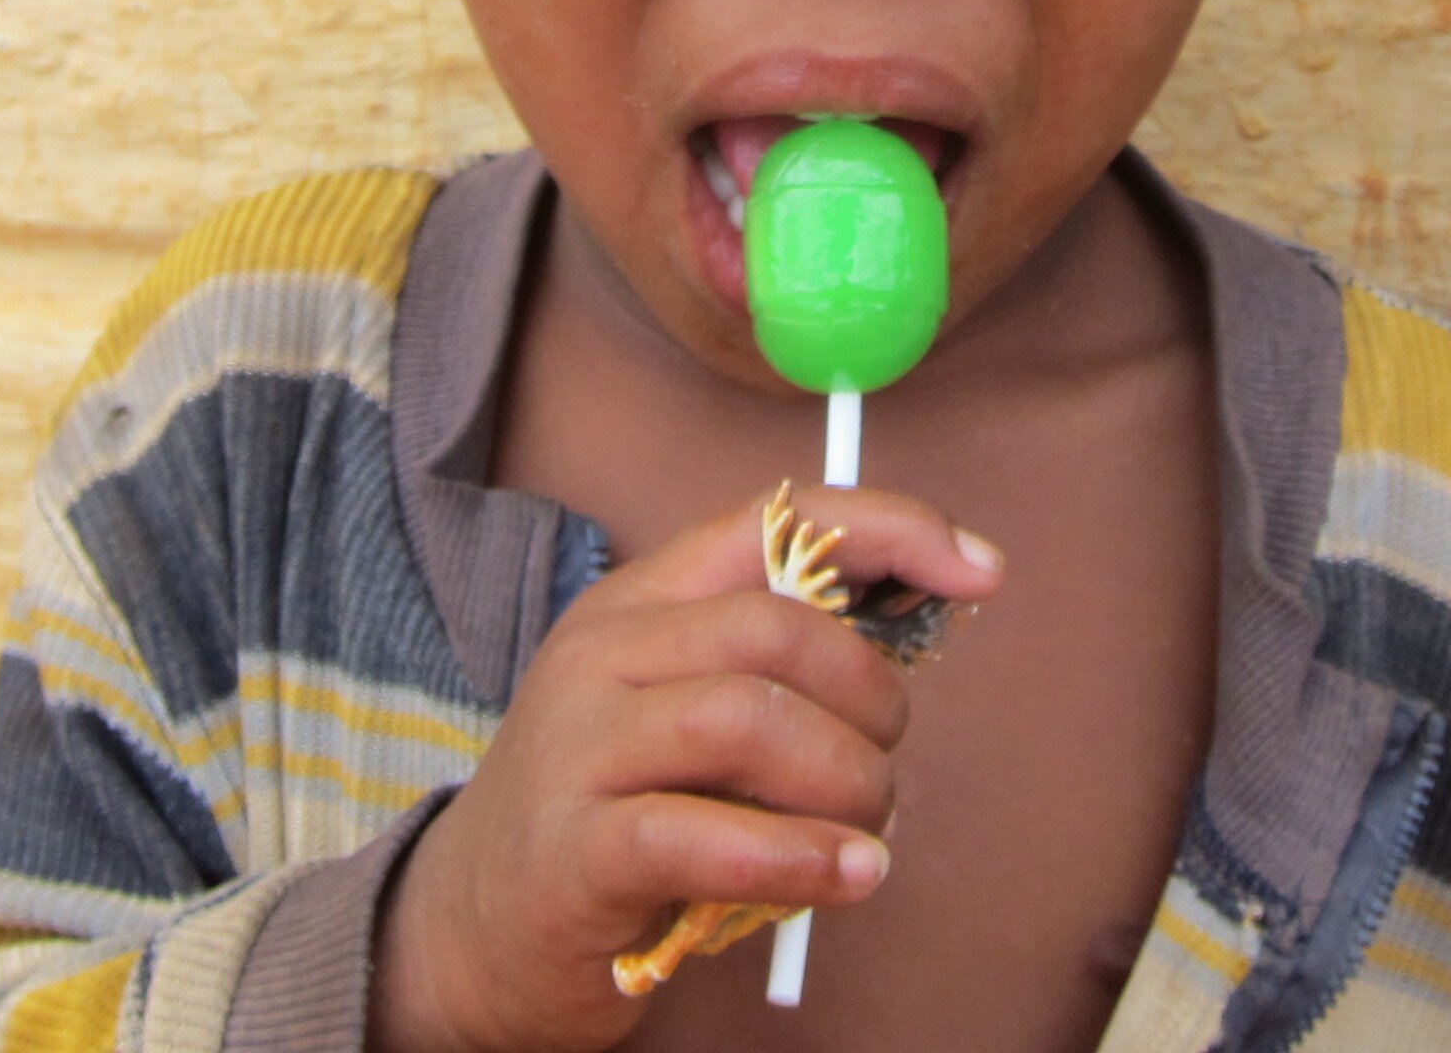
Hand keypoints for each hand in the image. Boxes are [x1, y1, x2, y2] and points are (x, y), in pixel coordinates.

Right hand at [367, 486, 1004, 1052]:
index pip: (773, 522)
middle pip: (773, 625)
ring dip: (845, 779)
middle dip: (870, 694)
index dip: (888, 529)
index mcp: (637, 602)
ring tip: (868, 836)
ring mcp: (580, 750)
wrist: (471, 929)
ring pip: (747, 718)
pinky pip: (708, 836)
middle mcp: (602, 656)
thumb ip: (770, 669)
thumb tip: (918, 623)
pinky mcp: (576, 853)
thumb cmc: (613, 811)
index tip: (979, 569)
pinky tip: (846, 877)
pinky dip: (801, 857)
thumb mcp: (677, 712)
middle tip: (883, 764)